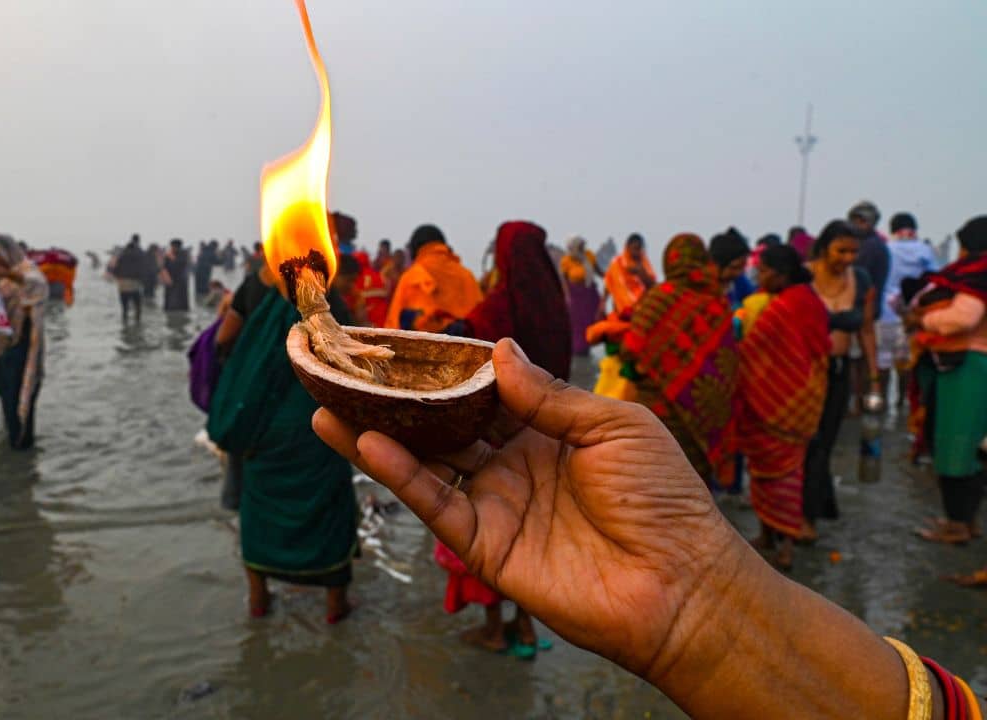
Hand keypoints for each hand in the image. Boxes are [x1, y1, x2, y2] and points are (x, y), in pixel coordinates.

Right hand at [313, 339, 747, 683]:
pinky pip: (434, 503)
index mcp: (548, 430)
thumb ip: (549, 393)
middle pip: (443, 425)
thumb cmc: (663, 499)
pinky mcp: (484, 544)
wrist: (680, 583)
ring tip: (330, 403)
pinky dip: (398, 474)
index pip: (483, 392)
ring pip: (425, 462)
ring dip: (377, 434)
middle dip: (399, 400)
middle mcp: (513, 464)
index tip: (406, 343)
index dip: (446, 370)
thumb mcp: (614, 426)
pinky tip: (367, 443)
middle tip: (351, 370)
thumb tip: (496, 351)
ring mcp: (496, 503)